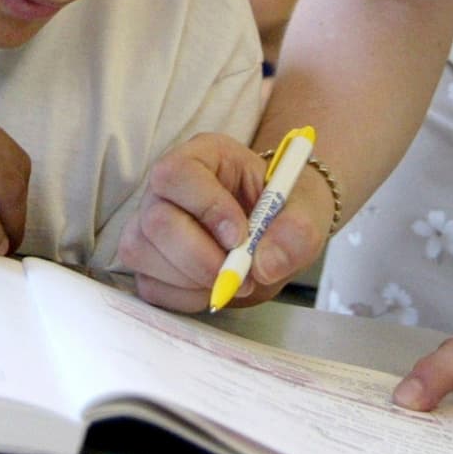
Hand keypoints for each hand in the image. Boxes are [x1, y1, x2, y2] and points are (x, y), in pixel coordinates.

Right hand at [117, 132, 334, 311]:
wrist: (274, 238)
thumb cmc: (285, 213)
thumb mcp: (308, 213)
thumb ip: (297, 232)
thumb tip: (264, 265)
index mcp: (203, 156)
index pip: (178, 174)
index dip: (206, 208)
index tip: (240, 237)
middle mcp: (167, 189)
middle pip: (156, 221)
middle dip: (201, 258)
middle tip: (243, 274)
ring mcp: (149, 225)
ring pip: (144, 254)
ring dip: (195, 279)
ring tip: (235, 278)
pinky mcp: (146, 262)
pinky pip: (149, 286)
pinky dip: (186, 297)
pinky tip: (213, 286)